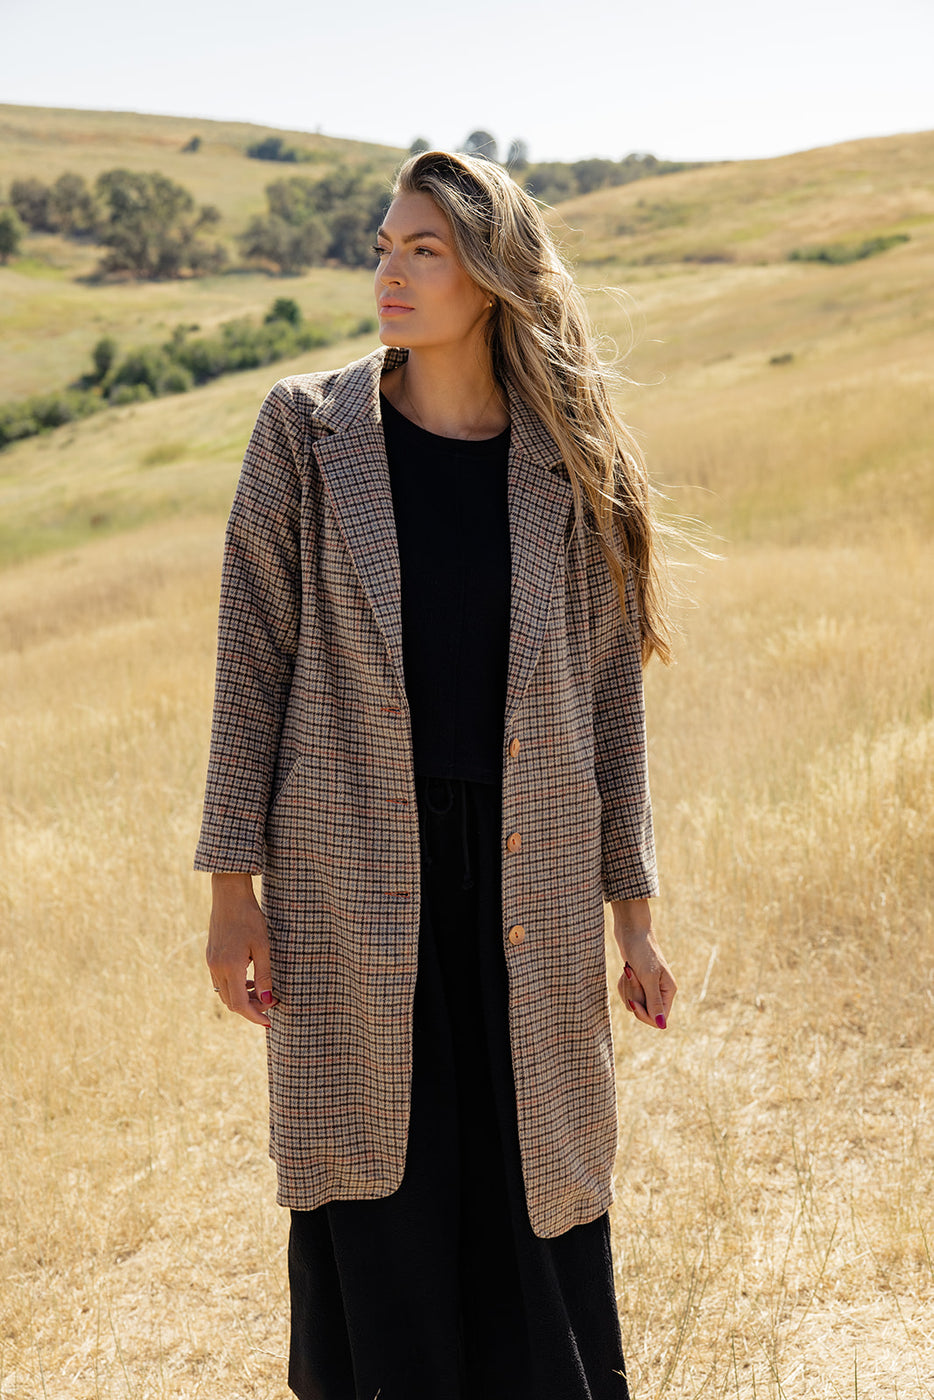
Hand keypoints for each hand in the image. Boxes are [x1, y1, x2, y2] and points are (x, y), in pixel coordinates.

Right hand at [206, 873, 277, 1027]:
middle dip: (251, 1008)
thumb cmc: (250, 918)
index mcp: (230, 967)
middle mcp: (216, 968)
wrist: (229, 896)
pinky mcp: (211, 957)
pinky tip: (249, 979)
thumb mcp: (263, 946)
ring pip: (224, 993)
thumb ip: (264, 975)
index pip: (239, 1004)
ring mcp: (211, 963)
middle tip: (271, 1003)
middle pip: (231, 1002)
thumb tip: (266, 1000)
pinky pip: (220, 981)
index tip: (269, 1021)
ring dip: (242, 998)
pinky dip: (235, 987)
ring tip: (262, 992)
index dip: (254, 1016)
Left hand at [611, 898, 676, 1029]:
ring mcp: (648, 986)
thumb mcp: (648, 977)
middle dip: (633, 995)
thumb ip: (654, 1002)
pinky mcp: (637, 981)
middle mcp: (660, 991)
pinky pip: (627, 994)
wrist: (631, 930)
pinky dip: (623, 984)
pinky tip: (626, 970)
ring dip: (627, 988)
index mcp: (668, 991)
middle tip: (633, 975)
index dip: (643, 1014)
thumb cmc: (641, 950)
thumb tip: (662, 1026)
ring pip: (633, 1003)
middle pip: (643, 1011)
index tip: (633, 1002)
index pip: (658, 1019)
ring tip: (629, 969)